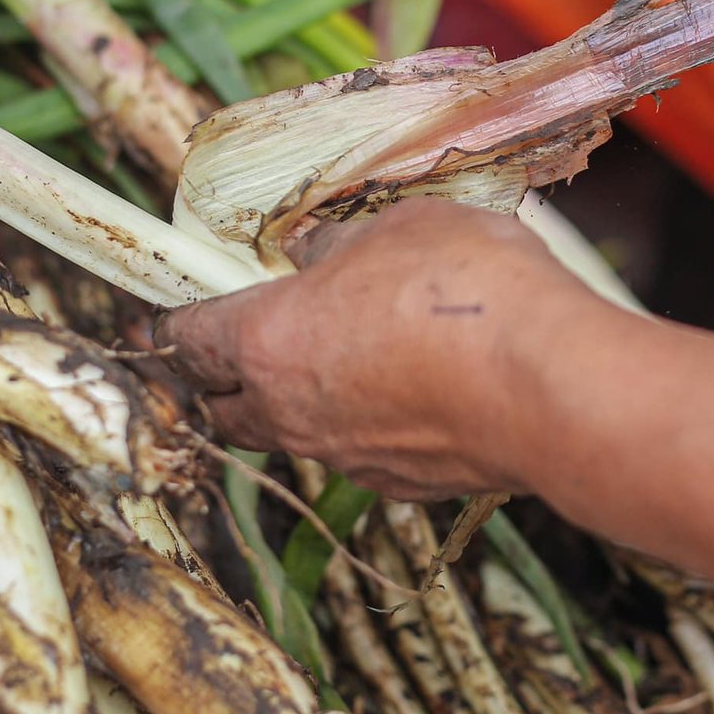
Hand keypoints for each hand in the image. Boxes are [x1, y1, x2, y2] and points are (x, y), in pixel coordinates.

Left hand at [154, 198, 607, 499]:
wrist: (549, 386)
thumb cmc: (468, 293)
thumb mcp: (399, 228)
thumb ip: (343, 242)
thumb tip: (319, 252)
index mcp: (269, 340)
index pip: (187, 338)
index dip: (172, 324)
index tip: (164, 317)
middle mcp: (292, 413)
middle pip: (226, 407)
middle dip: (224, 379)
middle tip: (248, 345)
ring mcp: (348, 458)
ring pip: (297, 435)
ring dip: (305, 403)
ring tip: (354, 360)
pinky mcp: (404, 485)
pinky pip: (364, 454)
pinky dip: (371, 426)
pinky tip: (418, 392)